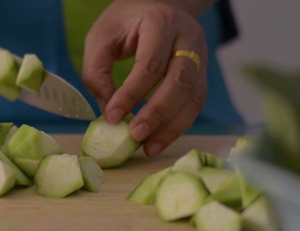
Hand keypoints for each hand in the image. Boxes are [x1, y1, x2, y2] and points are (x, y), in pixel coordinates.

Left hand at [82, 0, 208, 155]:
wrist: (159, 7)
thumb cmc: (126, 23)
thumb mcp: (101, 37)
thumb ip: (97, 71)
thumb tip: (109, 111)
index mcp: (160, 23)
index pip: (150, 64)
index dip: (131, 94)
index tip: (112, 117)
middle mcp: (187, 38)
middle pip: (179, 80)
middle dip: (156, 113)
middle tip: (135, 136)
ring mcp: (200, 57)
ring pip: (193, 96)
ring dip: (171, 127)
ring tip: (148, 148)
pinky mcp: (202, 75)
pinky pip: (195, 104)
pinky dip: (178, 126)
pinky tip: (158, 140)